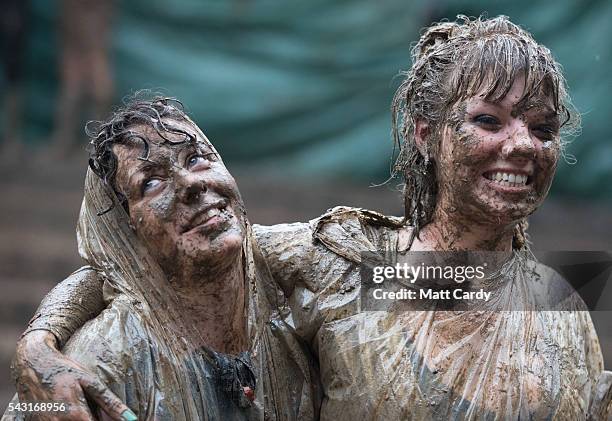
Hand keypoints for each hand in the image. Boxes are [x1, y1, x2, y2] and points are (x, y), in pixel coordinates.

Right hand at [11, 330, 135, 420]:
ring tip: (84, 407)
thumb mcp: (90, 381)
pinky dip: (69, 420)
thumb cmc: (64, 370)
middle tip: (96, 410)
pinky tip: (72, 410)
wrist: (32, 365)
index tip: (111, 418)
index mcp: (75, 414)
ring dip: (84, 419)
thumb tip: (131, 418)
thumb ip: (110, 402)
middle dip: (95, 420)